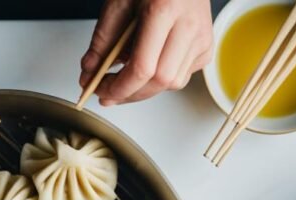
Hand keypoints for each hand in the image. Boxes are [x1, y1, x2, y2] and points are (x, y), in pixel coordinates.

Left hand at [79, 0, 212, 105]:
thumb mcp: (119, 3)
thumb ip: (102, 40)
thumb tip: (89, 73)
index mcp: (165, 9)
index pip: (143, 67)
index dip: (119, 88)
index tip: (101, 92)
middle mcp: (189, 25)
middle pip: (160, 81)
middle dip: (130, 94)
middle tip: (107, 93)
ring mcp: (202, 38)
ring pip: (173, 84)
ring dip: (145, 89)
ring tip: (125, 77)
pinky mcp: (206, 47)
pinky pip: (181, 76)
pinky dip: (161, 79)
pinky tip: (150, 64)